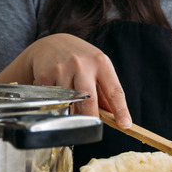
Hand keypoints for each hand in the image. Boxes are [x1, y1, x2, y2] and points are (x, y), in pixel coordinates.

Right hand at [0, 33, 131, 127]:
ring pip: (70, 104)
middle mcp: (82, 64)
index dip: (120, 110)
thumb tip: (114, 117)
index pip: (114, 90)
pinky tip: (58, 96)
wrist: (50, 43)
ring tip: (72, 107)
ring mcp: (62, 69)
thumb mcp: (97, 67)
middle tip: (93, 127)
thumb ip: (106, 91)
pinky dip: (58, 104)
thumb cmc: (80, 58)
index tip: (125, 124)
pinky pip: (54, 101)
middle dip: (92, 117)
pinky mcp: (46, 75)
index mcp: (101, 62)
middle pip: (89, 100)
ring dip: (73, 112)